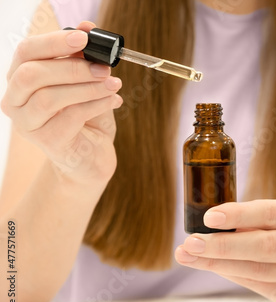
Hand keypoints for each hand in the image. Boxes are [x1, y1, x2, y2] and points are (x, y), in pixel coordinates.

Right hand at [1, 21, 122, 184]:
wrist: (92, 157)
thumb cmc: (87, 118)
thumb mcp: (87, 83)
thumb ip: (85, 58)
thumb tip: (88, 26)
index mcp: (21, 80)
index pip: (26, 52)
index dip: (53, 42)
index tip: (84, 38)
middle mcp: (16, 102)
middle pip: (32, 74)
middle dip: (73, 67)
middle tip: (105, 68)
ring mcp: (28, 125)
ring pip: (50, 97)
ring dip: (88, 87)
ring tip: (115, 85)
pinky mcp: (47, 142)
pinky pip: (71, 117)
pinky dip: (97, 105)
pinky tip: (114, 101)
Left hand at [175, 199, 275, 301]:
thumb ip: (260, 219)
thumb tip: (213, 222)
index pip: (273, 214)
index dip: (240, 215)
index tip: (210, 217)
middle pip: (266, 246)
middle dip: (224, 245)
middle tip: (191, 242)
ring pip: (256, 269)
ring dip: (217, 262)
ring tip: (188, 254)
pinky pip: (254, 284)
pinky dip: (228, 272)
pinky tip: (209, 264)